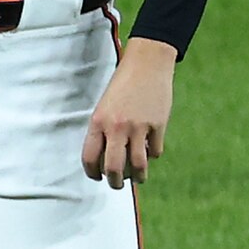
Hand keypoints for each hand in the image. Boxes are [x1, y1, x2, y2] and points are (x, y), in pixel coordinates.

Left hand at [85, 36, 177, 186]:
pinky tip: (150, 152)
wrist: (147, 63)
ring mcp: (139, 127)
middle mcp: (117, 127)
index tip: (96, 177)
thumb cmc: (122, 85)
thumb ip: (103, 131)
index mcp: (98, 122)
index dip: (92, 172)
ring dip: (137, 177)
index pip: (90, 158)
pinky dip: (152, 155)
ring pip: (138, 165)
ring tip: (137, 179)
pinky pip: (155, 151)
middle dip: (114, 182)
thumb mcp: (104, 106)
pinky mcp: (158, 125)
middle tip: (116, 185)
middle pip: (113, 168)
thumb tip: (106, 159)